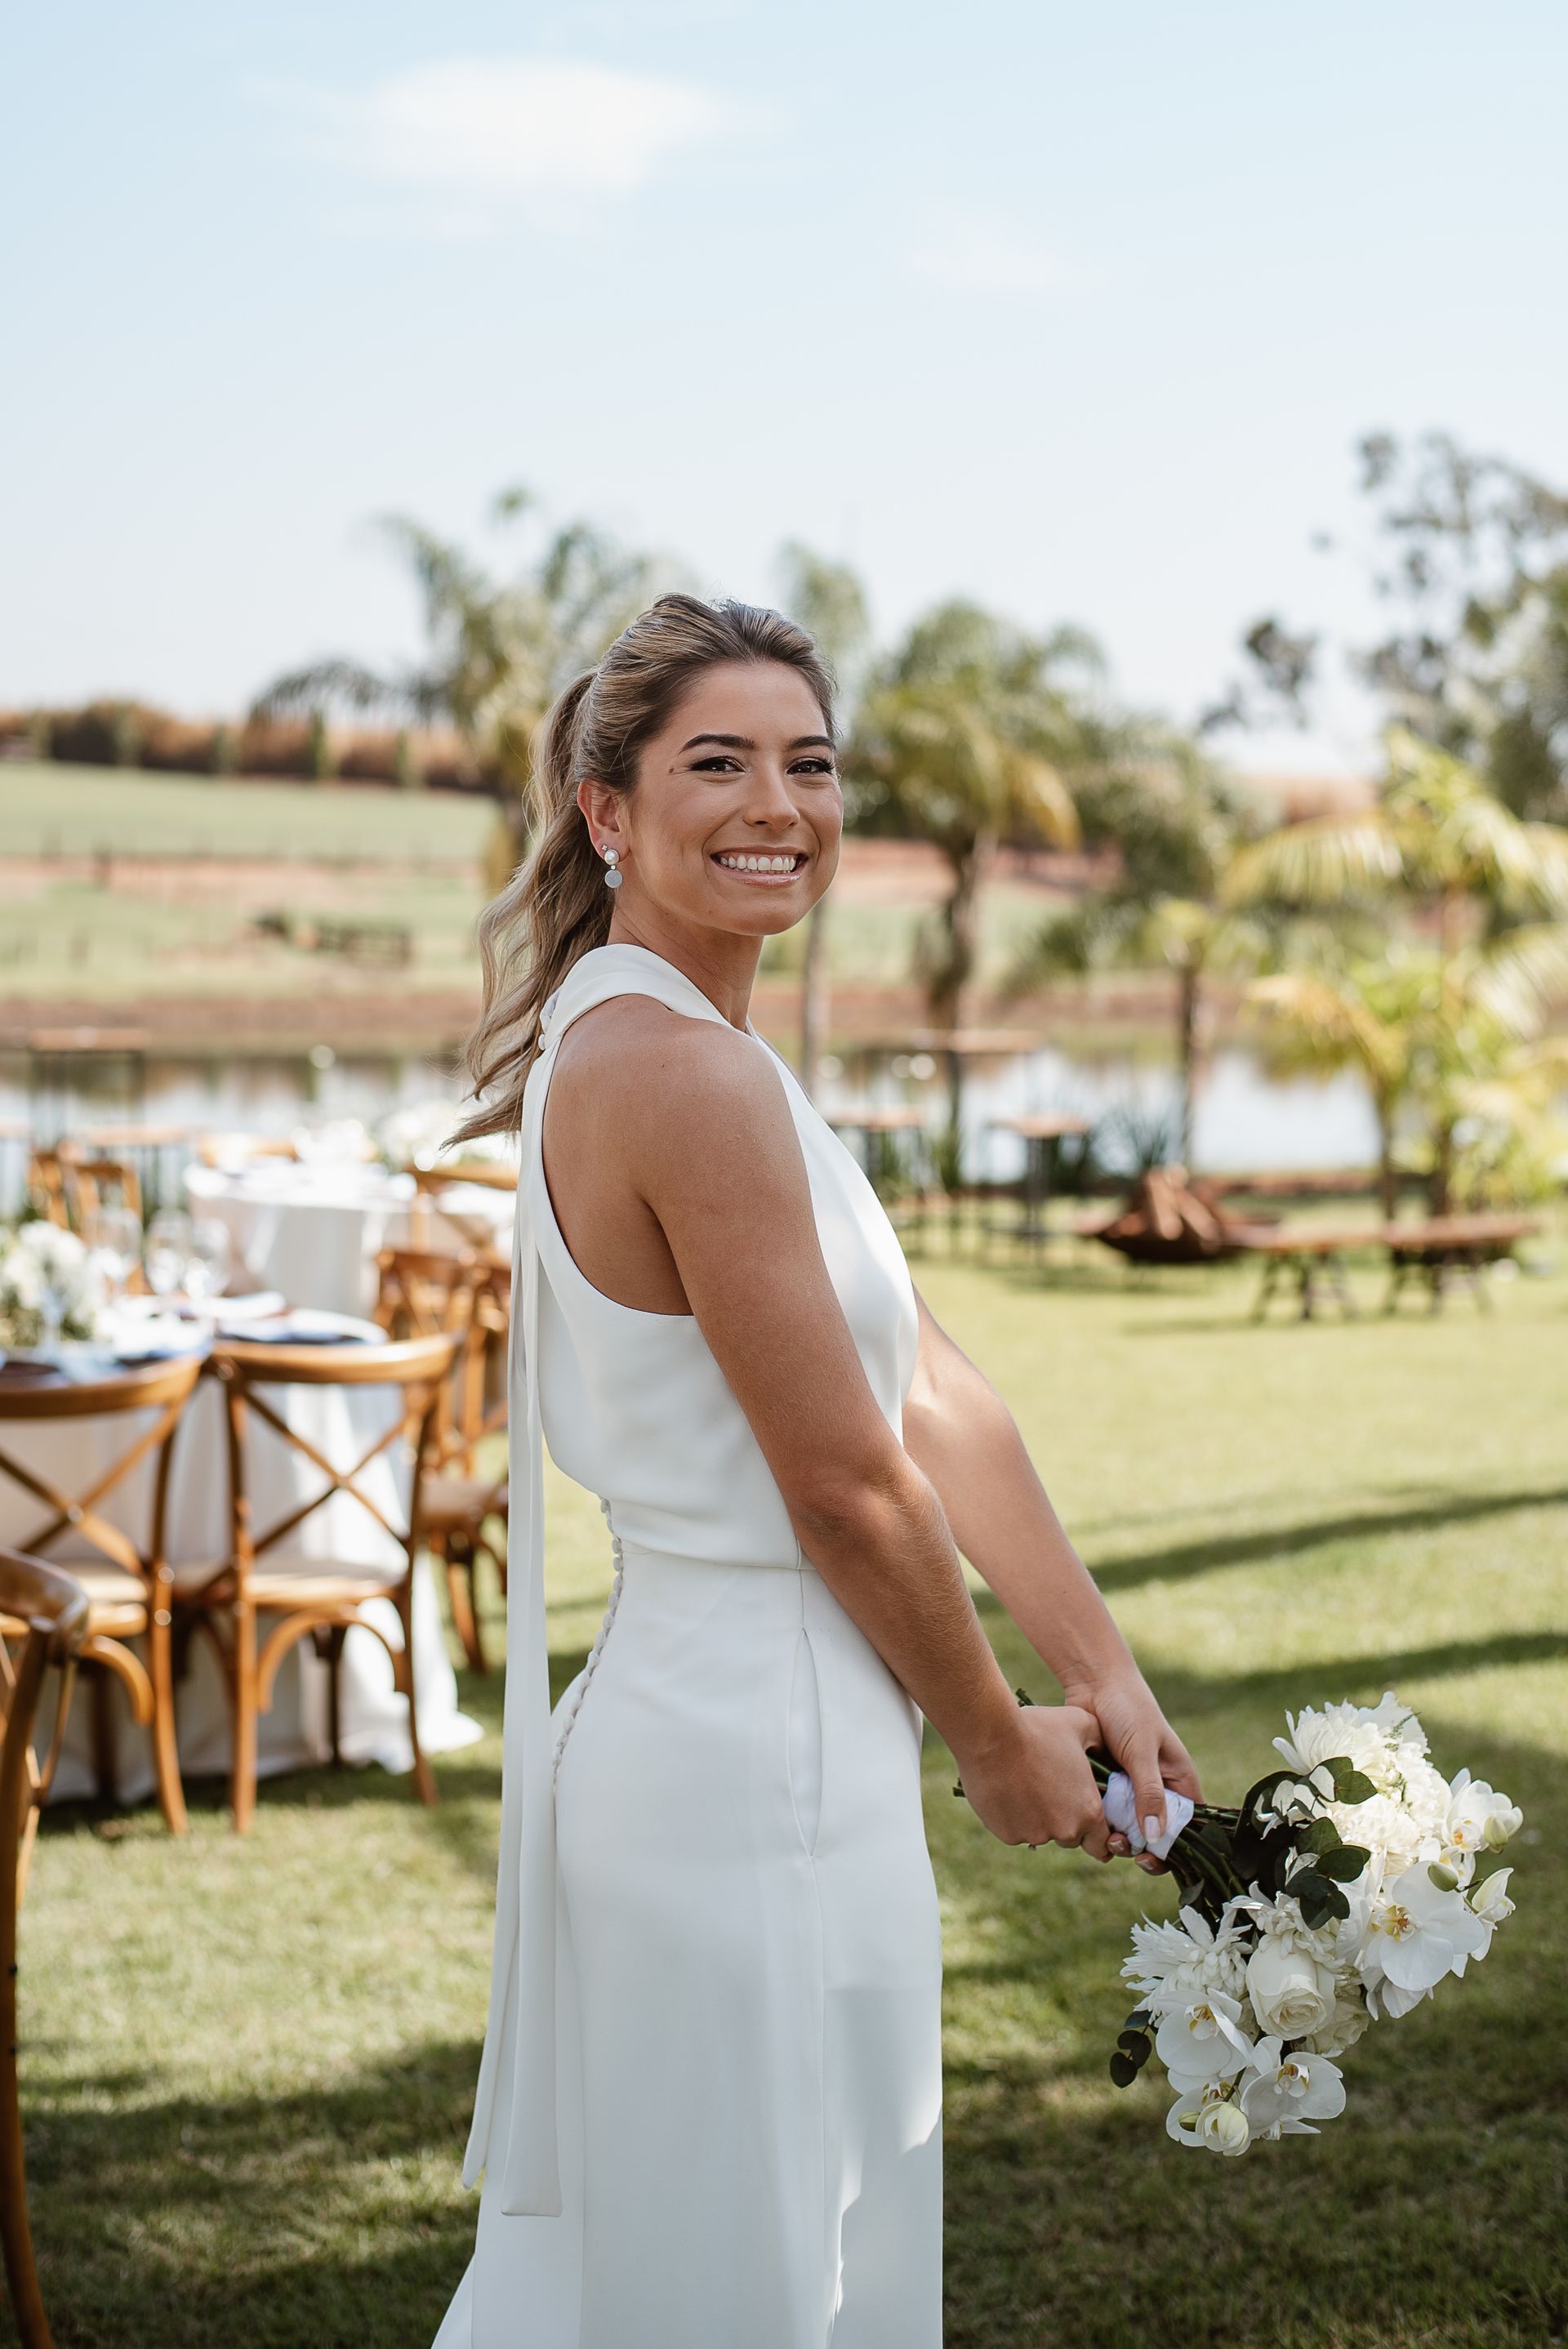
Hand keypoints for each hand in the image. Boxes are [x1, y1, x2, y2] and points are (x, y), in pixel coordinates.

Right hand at [954, 1703, 1116, 1860]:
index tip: (1083, 1815)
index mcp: (1088, 1811)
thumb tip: (1101, 1750)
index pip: (1101, 1843)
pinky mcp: (1006, 1834)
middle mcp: (1064, 1830)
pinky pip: (1014, 1830)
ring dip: (1036, 1817)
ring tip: (1024, 1783)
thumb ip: (1099, 1743)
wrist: (991, 1735)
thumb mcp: (1082, 1724)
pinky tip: (1006, 1789)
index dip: (1095, 1832)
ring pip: (1040, 1833)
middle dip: (1063, 1819)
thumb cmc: (1039, 1728)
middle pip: (1069, 1837)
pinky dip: (1012, 1816)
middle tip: (1050, 1789)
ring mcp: (1033, 1835)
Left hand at [1065, 1665, 1200, 1875]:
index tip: (1149, 1857)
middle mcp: (1158, 1789)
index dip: (1172, 1848)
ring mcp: (1131, 1787)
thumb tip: (1154, 1836)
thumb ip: (1149, 1792)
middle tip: (1117, 1843)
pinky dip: (1098, 1818)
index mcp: (1179, 1781)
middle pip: (1154, 1833)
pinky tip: (1087, 1815)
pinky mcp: (1107, 1783)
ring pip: (1128, 1826)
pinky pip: (1105, 1811)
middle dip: (1139, 1845)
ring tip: (1103, 1833)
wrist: (1094, 1682)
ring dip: (1116, 1835)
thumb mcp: (1142, 1751)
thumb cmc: (1128, 1708)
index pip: (1187, 1827)